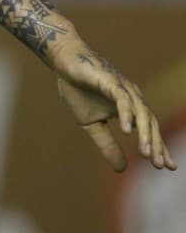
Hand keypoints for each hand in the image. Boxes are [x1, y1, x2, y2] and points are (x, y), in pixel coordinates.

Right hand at [50, 38, 175, 171]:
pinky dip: (126, 114)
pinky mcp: (112, 81)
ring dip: (145, 133)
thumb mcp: (91, 125)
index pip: (149, 130)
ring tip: (146, 153)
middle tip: (159, 165)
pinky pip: (123, 100)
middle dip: (156, 144)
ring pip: (141, 113)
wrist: (64, 63)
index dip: (159, 148)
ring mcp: (124, 89)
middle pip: (150, 124)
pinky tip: (126, 130)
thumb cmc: (78, 90)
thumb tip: (122, 169)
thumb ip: (107, 144)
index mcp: (130, 108)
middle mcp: (133, 98)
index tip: (169, 167)